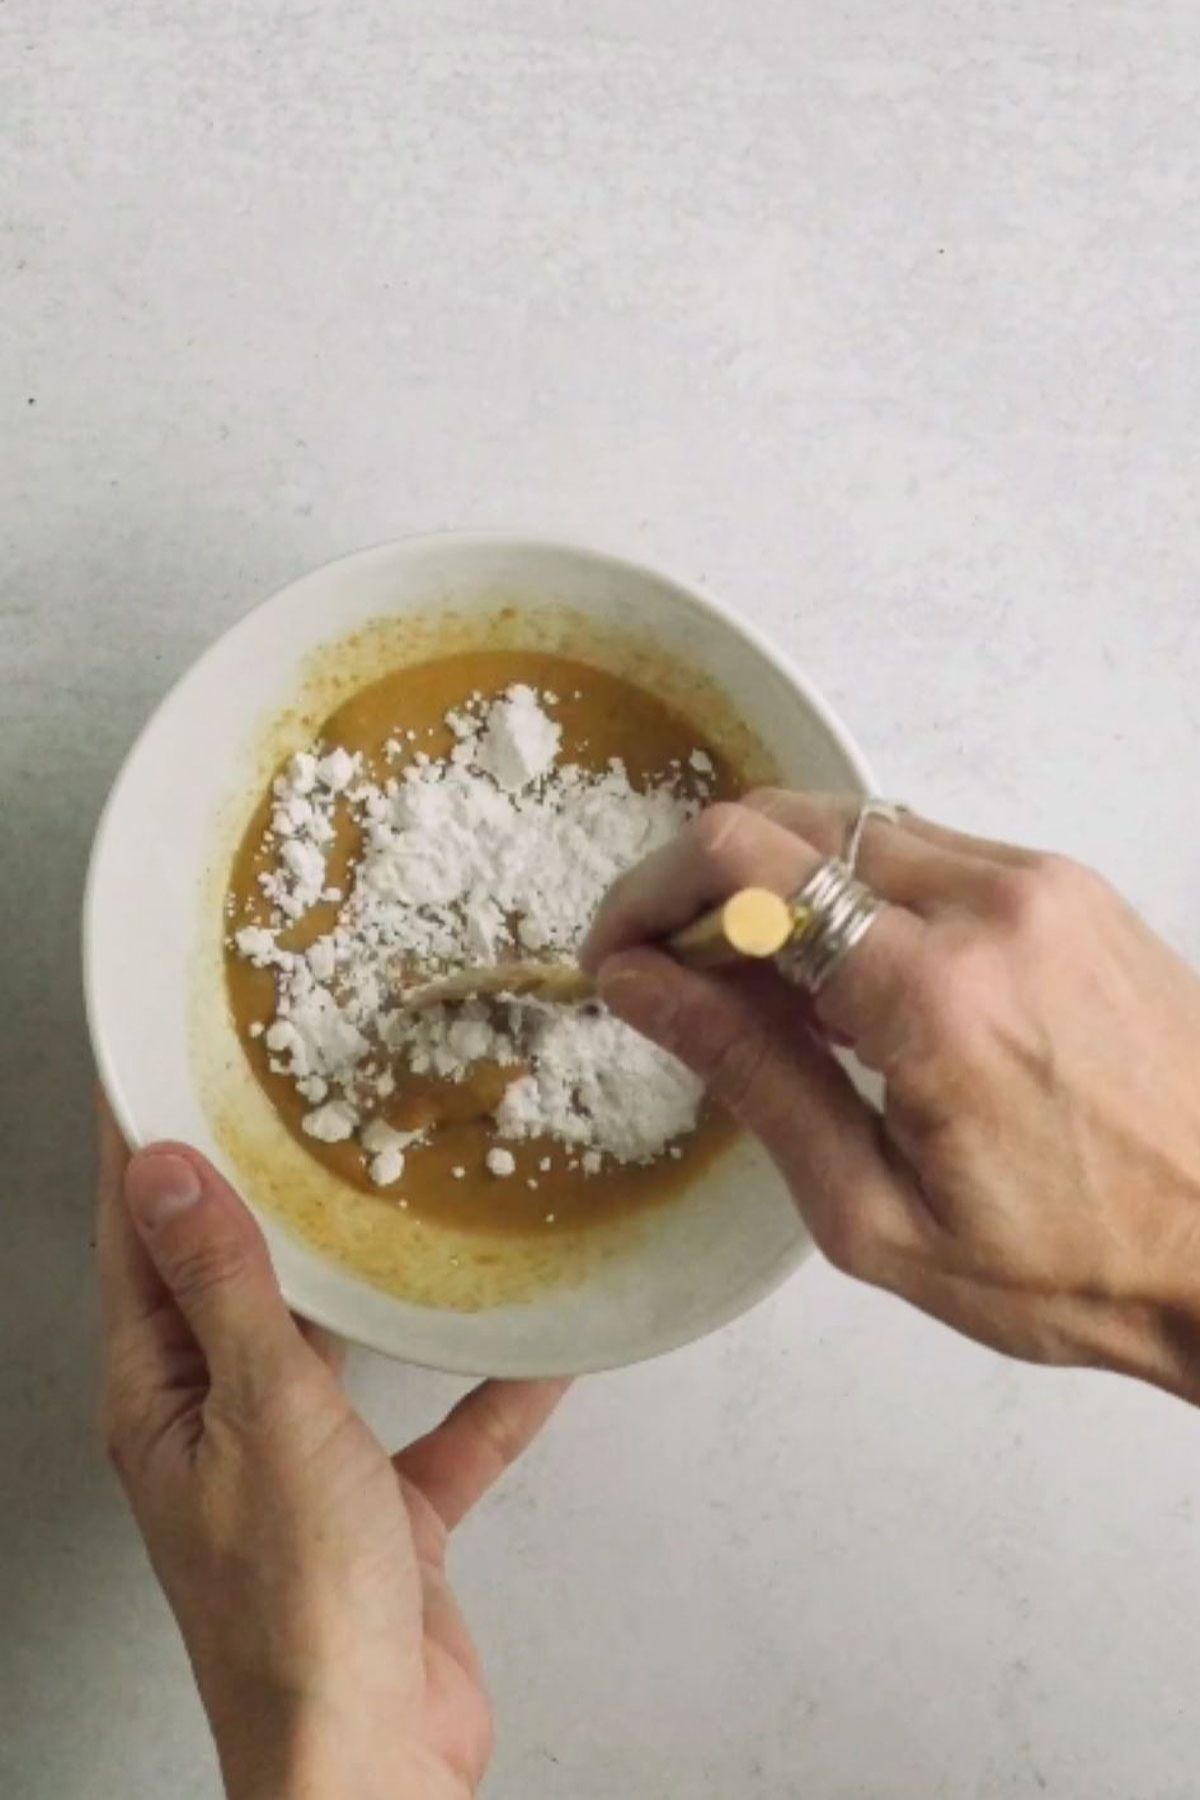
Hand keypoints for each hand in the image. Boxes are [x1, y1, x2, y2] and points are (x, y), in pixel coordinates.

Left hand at [97, 1105, 566, 1799]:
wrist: (372, 1757)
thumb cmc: (296, 1612)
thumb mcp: (263, 1415)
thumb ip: (226, 1290)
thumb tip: (168, 1172)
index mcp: (162, 1397)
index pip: (143, 1241)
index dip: (152, 1150)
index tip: (171, 1066)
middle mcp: (223, 1422)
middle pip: (237, 1280)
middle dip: (269, 1194)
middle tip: (307, 1103)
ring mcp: (304, 1465)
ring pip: (335, 1343)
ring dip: (370, 1281)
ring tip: (412, 1196)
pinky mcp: (383, 1508)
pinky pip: (441, 1428)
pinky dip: (489, 1392)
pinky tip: (539, 1350)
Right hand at [584, 793, 1199, 1400]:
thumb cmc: (1070, 1264)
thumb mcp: (872, 1212)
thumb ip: (751, 1075)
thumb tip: (642, 983)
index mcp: (934, 991)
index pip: (742, 863)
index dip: (649, 896)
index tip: (618, 958)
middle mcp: (992, 901)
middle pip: (786, 817)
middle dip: (700, 883)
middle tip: (673, 974)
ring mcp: (1042, 882)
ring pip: (851, 823)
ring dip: (777, 885)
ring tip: (765, 994)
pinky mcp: (1069, 886)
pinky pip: (923, 850)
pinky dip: (854, 893)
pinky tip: (853, 984)